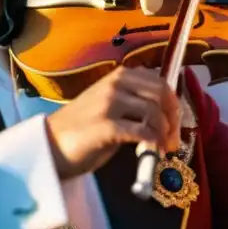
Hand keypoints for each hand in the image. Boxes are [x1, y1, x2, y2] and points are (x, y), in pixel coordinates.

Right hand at [45, 67, 180, 178]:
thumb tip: (167, 114)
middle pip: (161, 95)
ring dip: (164, 133)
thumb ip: (135, 102)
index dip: (174, 104)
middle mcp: (115, 84)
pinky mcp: (105, 126)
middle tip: (173, 140)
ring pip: (153, 112)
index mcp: (119, 76)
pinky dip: (152, 142)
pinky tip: (152, 152)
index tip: (176, 124)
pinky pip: (140, 131)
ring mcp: (109, 104)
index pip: (160, 83)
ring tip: (163, 149)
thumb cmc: (82, 128)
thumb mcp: (110, 105)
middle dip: (173, 119)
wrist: (50, 145)